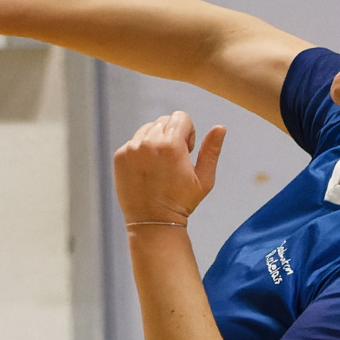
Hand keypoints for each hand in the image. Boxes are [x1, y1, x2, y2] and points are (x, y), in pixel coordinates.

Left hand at [113, 110, 225, 225]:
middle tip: (172, 162)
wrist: (153, 222)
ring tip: (158, 166)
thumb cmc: (180, 203)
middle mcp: (149, 142)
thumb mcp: (203, 179)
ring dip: (155, 141)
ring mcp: (131, 149)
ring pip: (147, 129)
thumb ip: (211, 150)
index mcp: (171, 145)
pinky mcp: (120, 156)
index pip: (180, 117)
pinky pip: (133, 142)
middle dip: (171, 136)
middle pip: (164, 121)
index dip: (187, 133)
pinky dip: (140, 151)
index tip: (185, 152)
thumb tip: (220, 127)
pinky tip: (146, 171)